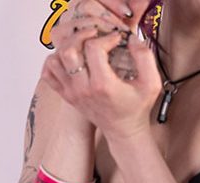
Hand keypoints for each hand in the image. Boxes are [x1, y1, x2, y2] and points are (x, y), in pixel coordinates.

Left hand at [41, 0, 161, 141]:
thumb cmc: (137, 108)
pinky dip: (54, 62)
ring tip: (82, 46)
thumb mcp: (152, 84)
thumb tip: (131, 39)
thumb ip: (145, 58)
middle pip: (69, 50)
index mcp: (103, 85)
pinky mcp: (67, 95)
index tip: (116, 38)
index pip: (94, 48)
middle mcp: (83, 89)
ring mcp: (72, 93)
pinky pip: (48, 74)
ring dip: (67, 47)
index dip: (106, 36)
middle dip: (82, 36)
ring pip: (54, 60)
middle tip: (95, 35)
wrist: (124, 131)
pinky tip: (69, 59)